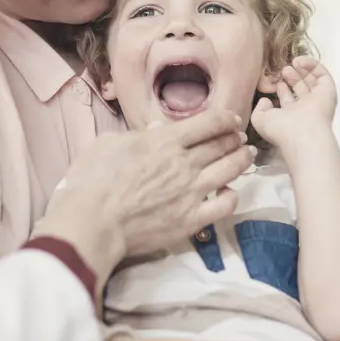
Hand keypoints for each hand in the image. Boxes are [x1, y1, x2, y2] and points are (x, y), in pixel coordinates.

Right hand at [35, 108, 254, 280]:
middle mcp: (185, 163)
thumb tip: (158, 127)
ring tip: (247, 156)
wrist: (92, 221)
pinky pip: (224, 205)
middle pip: (222, 145)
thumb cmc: (92, 179)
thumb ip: (138, 134)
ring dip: (242, 160)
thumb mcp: (109, 143)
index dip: (225, 119)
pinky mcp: (192, 220)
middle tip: (241, 137)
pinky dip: (232, 196)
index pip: (207, 123)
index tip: (232, 119)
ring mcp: (192, 192)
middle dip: (235, 138)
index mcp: (165, 141)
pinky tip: (229, 193)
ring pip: (230, 170)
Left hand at [251, 56, 336, 152]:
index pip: (288, 100)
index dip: (282, 89)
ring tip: (293, 62)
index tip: (275, 81)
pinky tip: (300, 61)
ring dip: (303, 70)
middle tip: (284, 70)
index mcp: (291, 116)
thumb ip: (259, 109)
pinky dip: (313, 65)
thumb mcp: (261, 120)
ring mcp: (318, 100)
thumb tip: (265, 100)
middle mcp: (306, 108)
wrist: (303, 134)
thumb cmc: (281, 129)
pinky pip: (322, 75)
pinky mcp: (328, 91)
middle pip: (301, 89)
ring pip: (312, 81)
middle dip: (292, 78)